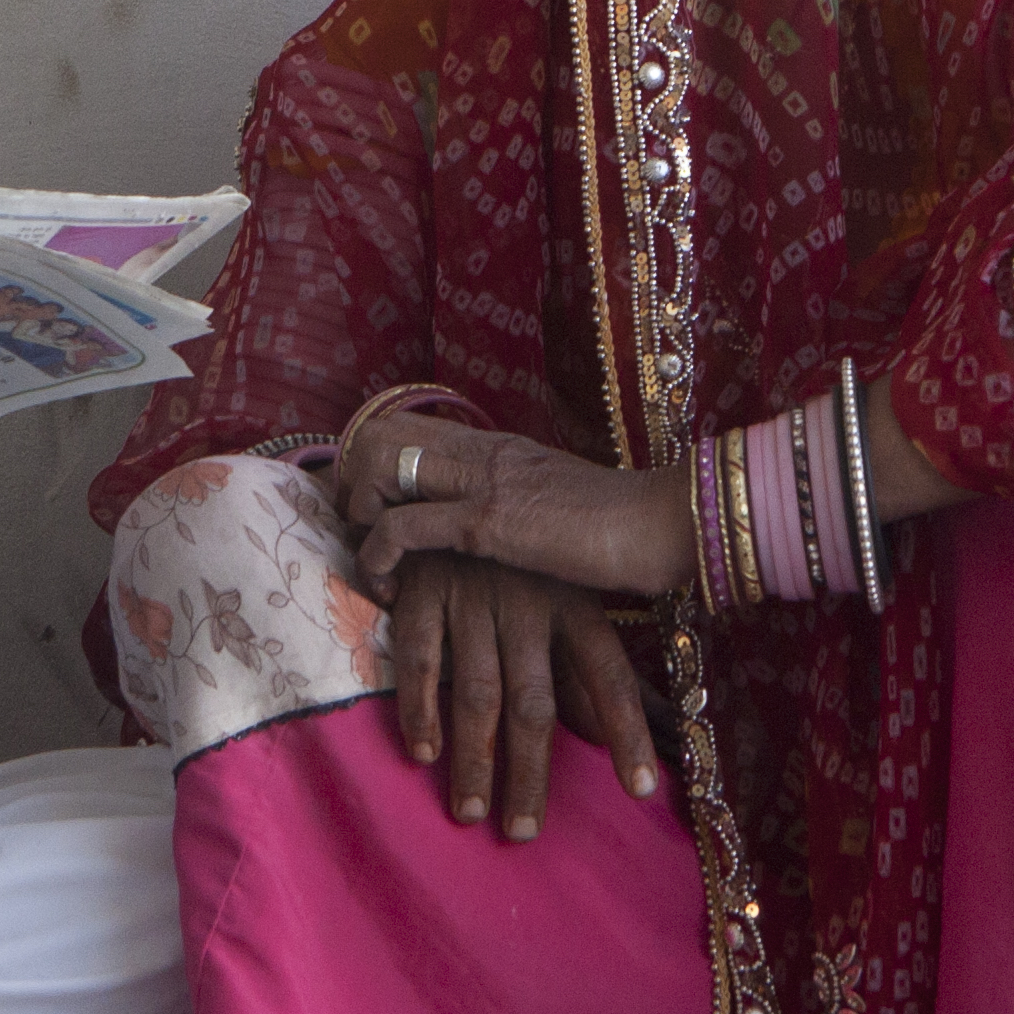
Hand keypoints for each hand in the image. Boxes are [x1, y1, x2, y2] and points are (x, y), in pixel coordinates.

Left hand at [342, 412, 698, 604]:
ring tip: (377, 564)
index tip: (375, 513)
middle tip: (364, 535)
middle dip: (353, 486)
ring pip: (380, 468)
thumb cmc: (620, 527)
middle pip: (379, 435)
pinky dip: (379, 556)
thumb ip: (518, 501)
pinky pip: (404, 527)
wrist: (660, 525)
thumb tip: (498, 525)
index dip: (374, 466)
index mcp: (495, 444)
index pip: (405, 426)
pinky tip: (390, 588)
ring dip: (360, 517)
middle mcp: (481, 450)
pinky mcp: (487, 522)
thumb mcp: (555, 502)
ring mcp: (482, 481)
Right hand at [376, 552, 662, 839]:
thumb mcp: (565, 603)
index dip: (628, 733)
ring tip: (471, 811)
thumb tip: (612, 740)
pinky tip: (423, 752)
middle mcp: (527, 604)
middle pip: (533, 704)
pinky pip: (421, 659)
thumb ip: (582, 673)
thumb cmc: (521, 563)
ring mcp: (473, 597)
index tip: (642, 790)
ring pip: (478, 693)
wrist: (448, 482)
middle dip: (530, 772)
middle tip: (522, 832)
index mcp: (574, 605)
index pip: (610, 678)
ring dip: (474, 757)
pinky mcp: (423, 591)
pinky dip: (420, 708)